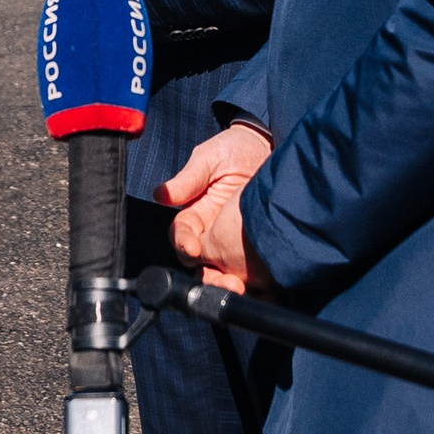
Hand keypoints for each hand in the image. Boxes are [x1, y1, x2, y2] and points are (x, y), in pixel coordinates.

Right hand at [157, 124, 274, 294]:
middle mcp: (212, 232)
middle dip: (208, 276)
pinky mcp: (258, 246)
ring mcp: (235, 240)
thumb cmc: (235, 148)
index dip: (184, 245)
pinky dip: (257, 282)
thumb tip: (161, 195)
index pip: (181, 236)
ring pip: (225, 271)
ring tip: (241, 288)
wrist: (272, 145)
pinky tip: (264, 288)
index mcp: (195, 213)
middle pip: (200, 263)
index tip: (194, 249)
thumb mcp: (209, 159)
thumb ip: (188, 179)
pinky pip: (253, 270)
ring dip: (229, 283)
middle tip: (226, 281)